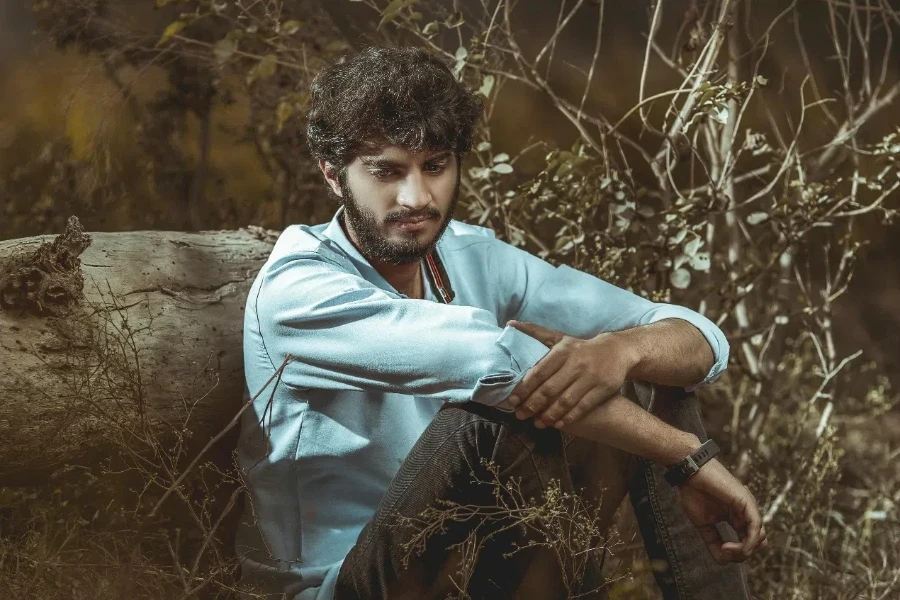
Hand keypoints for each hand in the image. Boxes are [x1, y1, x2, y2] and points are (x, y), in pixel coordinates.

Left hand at [506, 320, 634, 428]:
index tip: (512, 400)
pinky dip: (569, 417)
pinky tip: (558, 424)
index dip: (524, 388)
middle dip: (532, 404)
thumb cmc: (580, 347)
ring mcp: (590, 377)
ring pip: (565, 400)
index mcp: (563, 351)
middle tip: (520, 415)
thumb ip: (535, 333)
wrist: (617, 351)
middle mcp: (576, 364)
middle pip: (550, 389)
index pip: (539, 372)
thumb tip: (510, 324)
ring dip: (549, 414)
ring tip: (537, 423)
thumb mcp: (560, 338)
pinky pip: (583, 407)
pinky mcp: (603, 389)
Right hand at [677, 458, 767, 562]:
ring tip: (726, 549)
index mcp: (736, 518)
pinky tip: (737, 547)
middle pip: (756, 543)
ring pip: (759, 538)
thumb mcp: (703, 524)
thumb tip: (723, 561)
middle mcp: (745, 514)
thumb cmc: (693, 492)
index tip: (721, 553)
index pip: (747, 543)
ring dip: (745, 551)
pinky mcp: (747, 503)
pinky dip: (749, 542)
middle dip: (742, 555)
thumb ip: (713, 541)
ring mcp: (748, 508)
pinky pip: (756, 528)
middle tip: (724, 552)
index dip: (737, 554)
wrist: (689, 473)